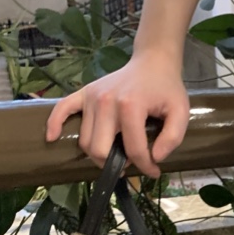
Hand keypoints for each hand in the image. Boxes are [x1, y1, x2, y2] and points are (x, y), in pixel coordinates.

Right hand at [45, 51, 189, 178]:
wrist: (152, 63)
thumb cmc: (167, 88)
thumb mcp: (180, 111)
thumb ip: (172, 137)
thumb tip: (155, 158)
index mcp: (130, 106)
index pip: (133, 149)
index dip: (145, 166)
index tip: (154, 171)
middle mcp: (106, 102)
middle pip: (99, 149)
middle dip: (115, 164)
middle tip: (130, 163)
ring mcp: (91, 97)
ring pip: (85, 140)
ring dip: (98, 153)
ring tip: (115, 153)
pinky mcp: (83, 93)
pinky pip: (61, 110)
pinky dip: (55, 124)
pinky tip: (52, 138)